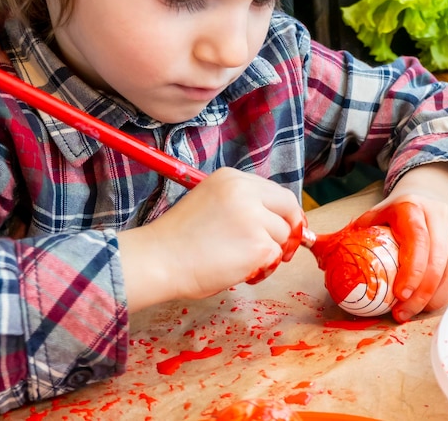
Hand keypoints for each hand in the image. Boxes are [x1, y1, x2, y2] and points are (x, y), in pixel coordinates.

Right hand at [117, 168, 305, 311]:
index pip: (273, 190)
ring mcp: (254, 216)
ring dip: (270, 251)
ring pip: (283, 235)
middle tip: (281, 248)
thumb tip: (271, 219)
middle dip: (288, 228)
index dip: (281, 211)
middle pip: (287, 206)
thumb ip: (240, 203)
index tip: (282, 226)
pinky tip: (240, 270)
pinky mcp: (259, 244)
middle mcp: (245, 191)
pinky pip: (275, 256)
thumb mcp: (210, 202)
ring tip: (241, 260)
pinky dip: (263, 267)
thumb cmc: (178, 239)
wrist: (159, 259)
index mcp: (231, 178)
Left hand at [352, 163, 447, 322]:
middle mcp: (437, 217)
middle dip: (422, 293)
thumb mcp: (366, 219)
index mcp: (411, 208)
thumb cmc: (388, 215)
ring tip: (412, 314)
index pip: (417, 240)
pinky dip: (444, 295)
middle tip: (401, 313)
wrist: (424, 197)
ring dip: (434, 298)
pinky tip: (426, 307)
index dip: (411, 270)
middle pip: (437, 260)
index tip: (398, 295)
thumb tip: (308, 245)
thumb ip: (339, 235)